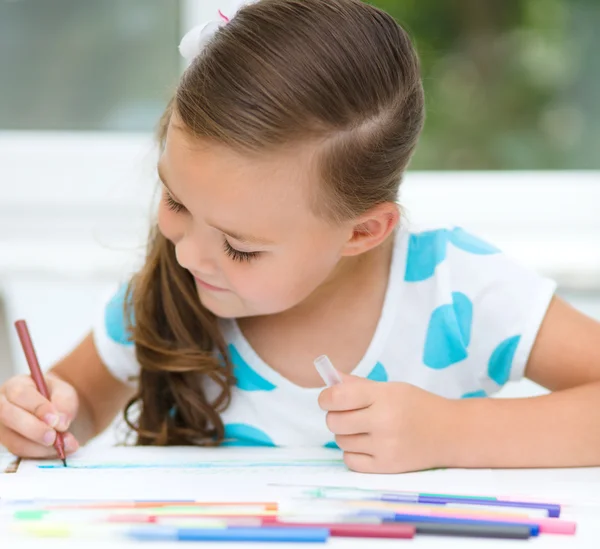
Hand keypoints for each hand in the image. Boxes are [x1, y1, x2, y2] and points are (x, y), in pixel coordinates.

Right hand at [0, 372, 79, 457]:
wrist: (52, 407)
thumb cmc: (55, 396)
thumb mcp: (64, 392)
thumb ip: (64, 402)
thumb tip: (61, 423)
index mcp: (15, 386)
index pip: (21, 394)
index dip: (38, 407)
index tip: (55, 419)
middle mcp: (2, 406)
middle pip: (10, 417)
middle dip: (34, 430)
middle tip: (54, 437)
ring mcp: (2, 427)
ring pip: (14, 440)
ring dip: (41, 447)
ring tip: (65, 445)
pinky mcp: (8, 444)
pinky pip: (22, 453)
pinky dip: (42, 453)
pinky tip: (60, 450)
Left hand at [318, 373, 453, 472]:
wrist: (451, 433)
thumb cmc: (418, 406)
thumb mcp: (391, 388)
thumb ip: (357, 384)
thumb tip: (328, 378)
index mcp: (384, 397)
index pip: (337, 397)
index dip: (326, 397)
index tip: (328, 398)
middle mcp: (383, 422)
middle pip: (334, 422)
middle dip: (335, 416)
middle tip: (348, 413)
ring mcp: (385, 447)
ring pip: (341, 441)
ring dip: (346, 434)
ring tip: (363, 428)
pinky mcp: (387, 468)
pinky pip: (350, 461)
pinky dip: (353, 452)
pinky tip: (366, 444)